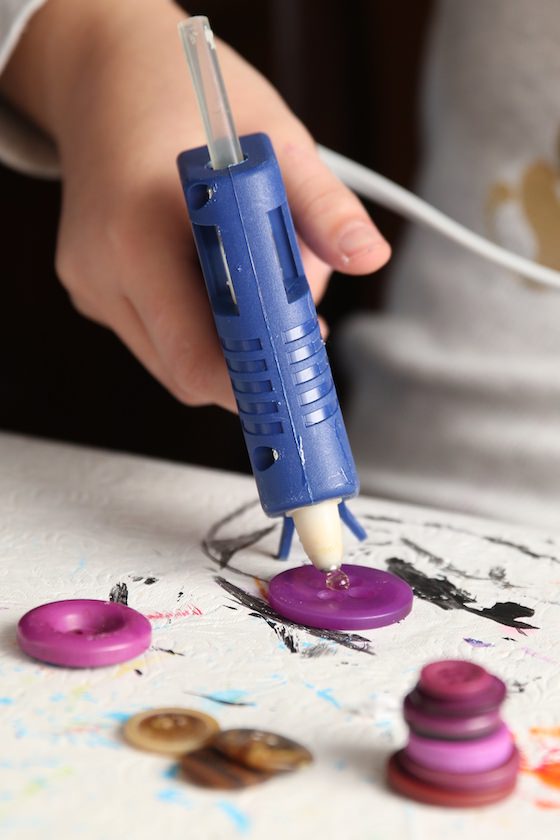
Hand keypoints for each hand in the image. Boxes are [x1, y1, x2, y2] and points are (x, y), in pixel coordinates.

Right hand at [1, 0, 389, 409]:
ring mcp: (92, 289)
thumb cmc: (185, 103)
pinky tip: (220, 274)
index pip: (198, 355)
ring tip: (255, 278)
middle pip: (190, 371)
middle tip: (299, 328)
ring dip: (232, 342)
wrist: (105, 77)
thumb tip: (369, 258)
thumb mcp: (270, 138)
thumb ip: (323, 206)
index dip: (258, 379)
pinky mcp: (95, 295)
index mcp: (137, 231)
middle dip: (254, 360)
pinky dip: (206, 324)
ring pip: (177, 362)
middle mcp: (101, 272)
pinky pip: (162, 338)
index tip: (303, 383)